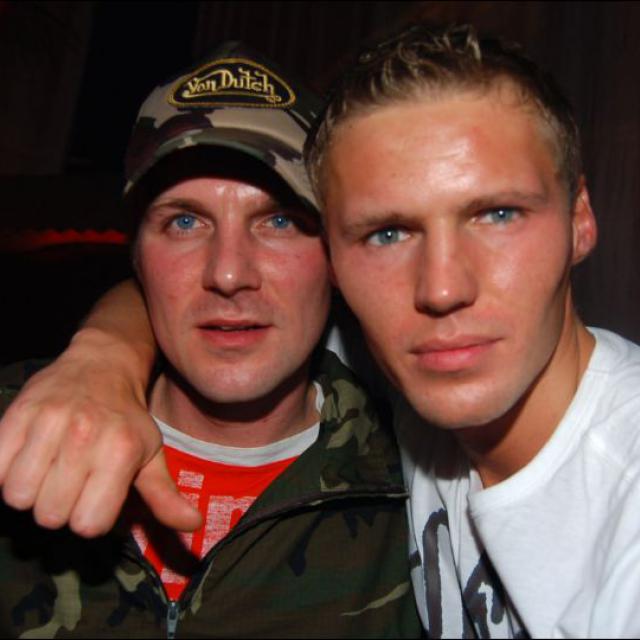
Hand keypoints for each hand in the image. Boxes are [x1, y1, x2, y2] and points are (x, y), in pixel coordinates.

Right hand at [0, 329, 201, 536]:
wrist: (102, 364)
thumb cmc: (127, 418)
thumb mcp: (152, 454)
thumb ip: (166, 497)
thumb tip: (194, 525)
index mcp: (121, 451)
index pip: (89, 525)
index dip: (90, 519)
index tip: (95, 498)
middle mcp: (86, 436)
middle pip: (50, 515)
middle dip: (59, 508)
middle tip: (70, 482)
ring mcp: (48, 423)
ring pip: (18, 496)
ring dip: (30, 492)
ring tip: (48, 470)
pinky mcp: (17, 414)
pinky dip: (5, 472)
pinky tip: (27, 459)